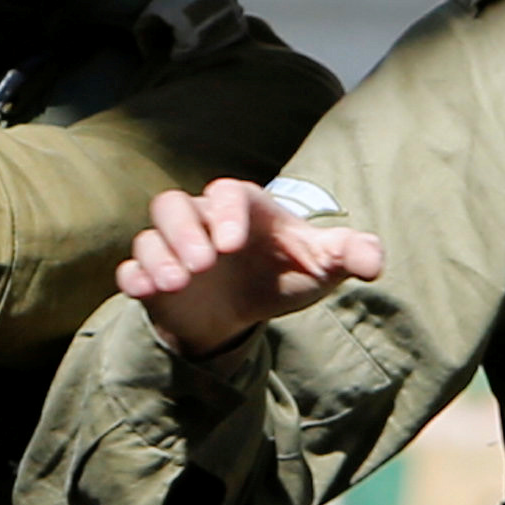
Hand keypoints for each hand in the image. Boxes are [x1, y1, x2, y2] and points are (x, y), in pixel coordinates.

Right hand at [120, 178, 380, 360]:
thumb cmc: (282, 275)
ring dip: (158, 256)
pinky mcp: (152, 276)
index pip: (227, 193)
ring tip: (177, 283)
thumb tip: (373, 261)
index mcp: (242, 209)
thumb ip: (348, 254)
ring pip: (150, 235)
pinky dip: (134, 277)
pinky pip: (131, 269)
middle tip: (201, 266)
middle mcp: (201, 222)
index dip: (225, 213)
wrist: (244, 311)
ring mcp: (172, 249)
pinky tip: (145, 291)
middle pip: (174, 205)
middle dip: (183, 232)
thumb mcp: (320, 266)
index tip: (232, 244)